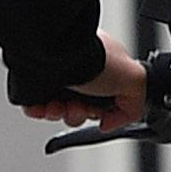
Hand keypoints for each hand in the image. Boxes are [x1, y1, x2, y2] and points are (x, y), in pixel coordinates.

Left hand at [13, 30, 147, 127]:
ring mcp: (56, 77)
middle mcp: (79, 72)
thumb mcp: (135, 79)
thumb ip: (136, 104)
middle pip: (81, 109)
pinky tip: (46, 106)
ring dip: (61, 114)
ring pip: (59, 111)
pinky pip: (36, 106)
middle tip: (78, 106)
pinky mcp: (34, 83)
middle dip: (80, 114)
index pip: (103, 102)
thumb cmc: (93, 57)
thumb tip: (117, 120)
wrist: (57, 51)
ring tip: (60, 104)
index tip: (99, 112)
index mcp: (103, 68)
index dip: (101, 112)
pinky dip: (40, 111)